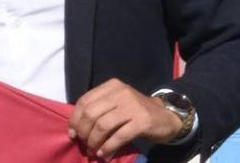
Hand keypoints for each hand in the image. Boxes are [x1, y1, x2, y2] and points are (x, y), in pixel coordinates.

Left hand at [68, 79, 183, 159]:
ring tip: (93, 151)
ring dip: (94, 141)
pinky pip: (119, 136)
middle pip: (91, 113)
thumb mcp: (117, 103)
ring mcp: (132, 106)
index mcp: (111, 86)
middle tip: (84, 144)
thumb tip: (76, 128)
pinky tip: (104, 154)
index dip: (75, 119)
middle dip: (84, 131)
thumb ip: (99, 109)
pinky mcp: (142, 121)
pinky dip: (109, 146)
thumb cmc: (136, 112)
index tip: (72, 133)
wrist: (167, 116)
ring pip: (103, 125)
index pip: (85, 100)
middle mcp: (120, 93)